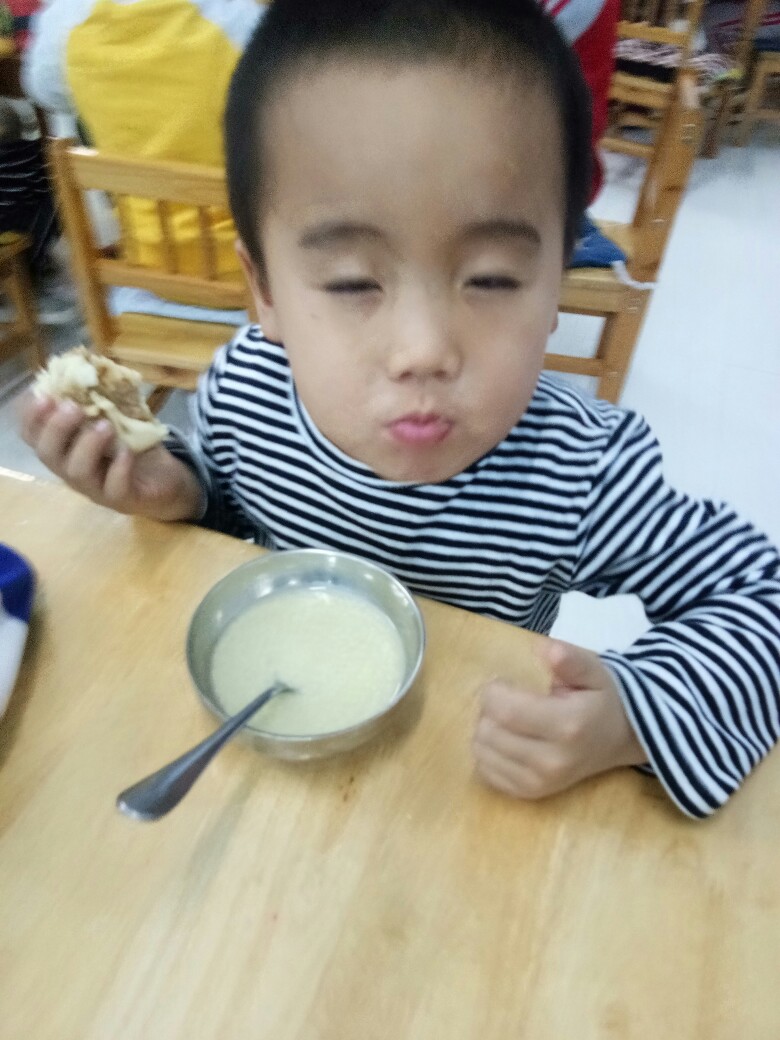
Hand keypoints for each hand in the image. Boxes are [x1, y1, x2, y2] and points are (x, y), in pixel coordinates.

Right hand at [18, 392, 204, 522]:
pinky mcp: (123, 499)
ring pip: (77, 472)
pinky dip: (119, 468)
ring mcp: (96, 488)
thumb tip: (91, 365)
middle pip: (48, 454)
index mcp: (65, 448)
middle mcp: (73, 470)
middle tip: (73, 407)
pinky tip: (127, 452)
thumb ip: (100, 400)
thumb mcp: (115, 420)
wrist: (167, 482)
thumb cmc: (133, 447)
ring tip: (105, 425)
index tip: (42, 394)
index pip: (33, 435)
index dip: (31, 416)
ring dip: (87, 445)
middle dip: (56, 428)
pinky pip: (113, 488)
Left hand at [473, 639, 645, 800]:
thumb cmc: (601, 698)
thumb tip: (544, 648)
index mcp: (568, 725)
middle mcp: (553, 760)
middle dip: (489, 709)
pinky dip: (489, 752)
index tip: (504, 682)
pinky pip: (486, 772)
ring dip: (487, 729)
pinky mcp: (531, 794)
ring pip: (482, 751)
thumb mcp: (593, 670)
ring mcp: (541, 782)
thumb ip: (569, 658)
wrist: (620, 738)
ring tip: (509, 719)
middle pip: (489, 731)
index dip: (493, 690)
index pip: (504, 709)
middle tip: (507, 699)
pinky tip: (508, 740)